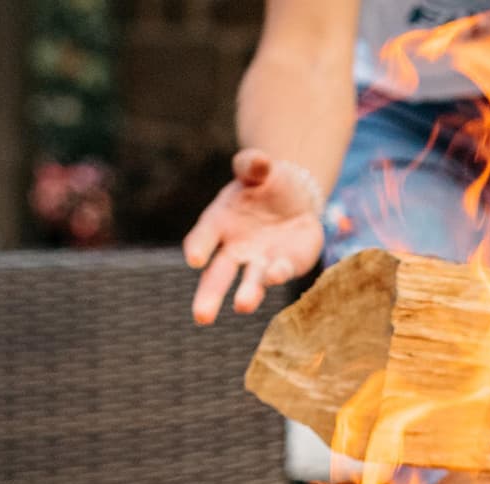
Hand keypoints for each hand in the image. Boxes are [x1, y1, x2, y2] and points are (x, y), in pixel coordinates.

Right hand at [184, 148, 324, 323]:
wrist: (295, 198)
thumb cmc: (266, 183)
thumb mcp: (259, 168)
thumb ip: (253, 164)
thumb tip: (257, 160)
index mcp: (218, 224)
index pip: (203, 238)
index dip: (198, 247)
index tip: (195, 258)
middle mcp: (234, 249)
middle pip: (218, 276)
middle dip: (209, 296)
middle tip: (202, 317)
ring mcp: (259, 261)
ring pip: (250, 282)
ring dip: (247, 295)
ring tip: (243, 306)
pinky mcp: (284, 265)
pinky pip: (279, 271)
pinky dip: (278, 273)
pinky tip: (275, 275)